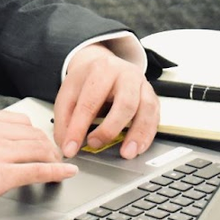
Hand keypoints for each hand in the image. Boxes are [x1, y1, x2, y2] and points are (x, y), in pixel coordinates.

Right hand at [0, 110, 76, 219]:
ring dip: (53, 160)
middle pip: (34, 135)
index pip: (21, 122)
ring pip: (39, 150)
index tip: (41, 145)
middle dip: (48, 148)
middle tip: (55, 159)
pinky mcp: (0, 175)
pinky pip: (38, 170)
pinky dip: (57, 171)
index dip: (35, 135)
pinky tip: (67, 173)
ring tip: (59, 168)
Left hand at [53, 43, 159, 160]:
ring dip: (137, 134)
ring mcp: (142, 84)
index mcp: (100, 70)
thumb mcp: (69, 93)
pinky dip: (147, 134)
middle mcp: (125, 75)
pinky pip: (155, 116)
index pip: (89, 102)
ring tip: (126, 154)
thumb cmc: (87, 81)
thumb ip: (64, 119)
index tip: (70, 148)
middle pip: (124, 103)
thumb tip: (66, 145)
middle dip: (109, 129)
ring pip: (146, 109)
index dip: (78, 128)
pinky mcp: (151, 96)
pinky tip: (138, 148)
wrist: (103, 65)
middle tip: (94, 145)